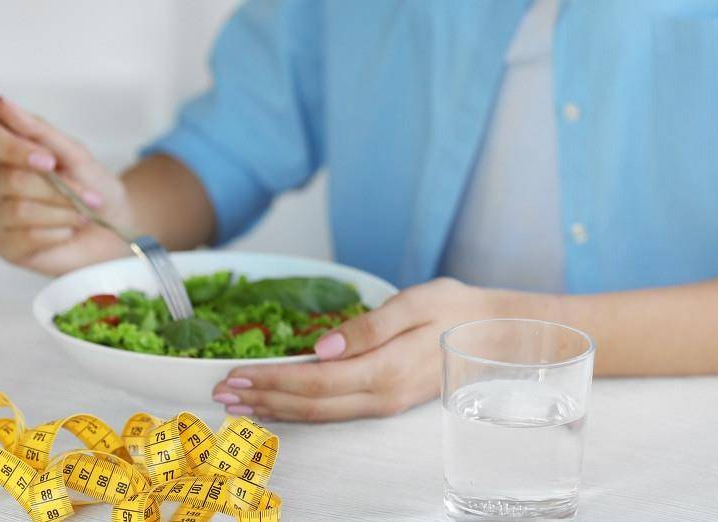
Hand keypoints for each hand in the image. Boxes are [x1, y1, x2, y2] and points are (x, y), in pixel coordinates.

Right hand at [0, 96, 130, 274]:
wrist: (115, 226)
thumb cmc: (92, 186)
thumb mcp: (74, 153)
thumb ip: (38, 130)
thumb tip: (1, 103)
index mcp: (5, 153)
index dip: (10, 147)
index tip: (48, 159)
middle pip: (9, 179)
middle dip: (57, 187)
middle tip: (88, 194)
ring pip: (19, 210)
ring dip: (62, 210)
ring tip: (82, 213)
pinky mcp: (7, 248)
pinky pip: (26, 237)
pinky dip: (58, 232)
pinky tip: (68, 231)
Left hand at [210, 277, 506, 421]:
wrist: (497, 333)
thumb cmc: (456, 309)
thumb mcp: (415, 303)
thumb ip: (368, 327)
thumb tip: (322, 348)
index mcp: (384, 369)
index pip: (314, 381)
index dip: (271, 380)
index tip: (235, 375)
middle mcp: (380, 395)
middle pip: (309, 404)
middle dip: (262, 398)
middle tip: (221, 392)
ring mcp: (384, 403)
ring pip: (320, 414)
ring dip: (276, 407)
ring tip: (239, 401)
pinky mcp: (386, 402)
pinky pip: (334, 411)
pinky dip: (300, 409)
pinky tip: (280, 403)